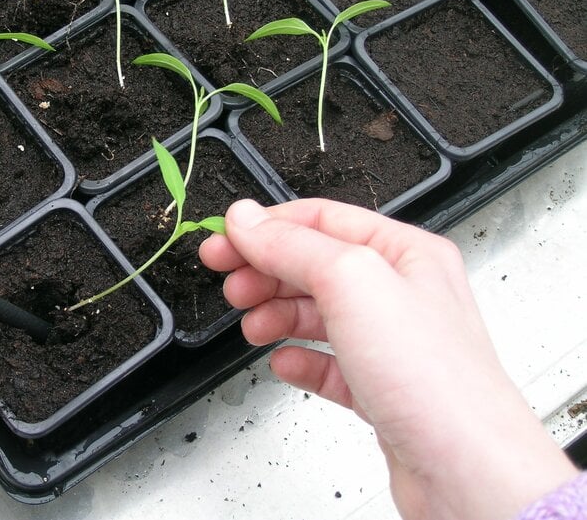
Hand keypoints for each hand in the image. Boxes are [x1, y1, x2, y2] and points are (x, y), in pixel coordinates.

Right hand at [200, 198, 576, 519]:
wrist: (464, 470)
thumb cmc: (434, 377)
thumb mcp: (352, 282)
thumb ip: (293, 245)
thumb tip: (247, 219)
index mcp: (404, 252)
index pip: (321, 220)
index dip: (266, 227)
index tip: (224, 241)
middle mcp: (400, 293)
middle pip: (314, 265)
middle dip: (266, 272)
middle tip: (230, 284)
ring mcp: (390, 343)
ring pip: (317, 314)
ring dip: (277, 315)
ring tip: (253, 325)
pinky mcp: (380, 389)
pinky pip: (328, 364)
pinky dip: (300, 360)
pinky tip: (285, 364)